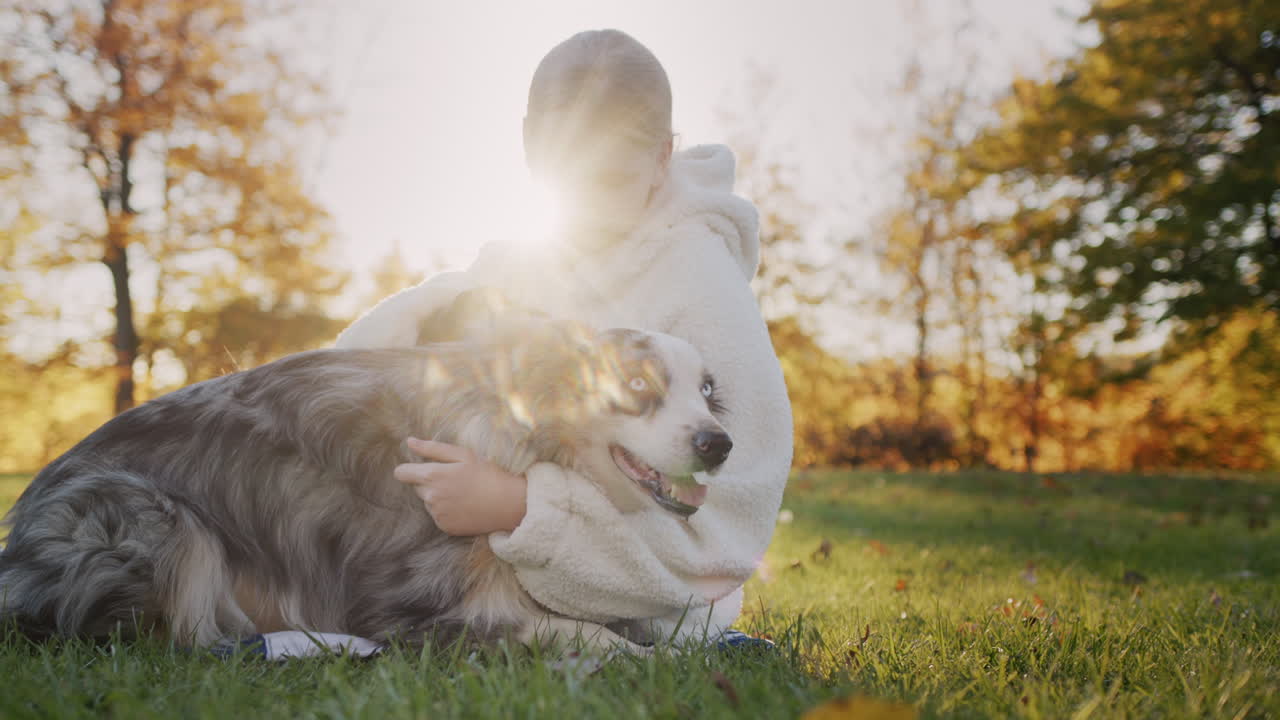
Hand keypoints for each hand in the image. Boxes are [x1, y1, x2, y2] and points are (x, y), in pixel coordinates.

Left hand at [394, 437, 527, 535]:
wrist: (508, 503)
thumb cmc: (488, 474)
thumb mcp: (463, 455)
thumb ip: (432, 448)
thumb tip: (409, 442)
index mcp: (432, 476)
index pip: (401, 473)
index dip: (409, 469)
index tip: (421, 468)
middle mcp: (430, 497)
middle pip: (417, 487)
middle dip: (430, 482)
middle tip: (454, 479)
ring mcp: (437, 514)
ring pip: (428, 501)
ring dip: (438, 497)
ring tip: (462, 493)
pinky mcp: (445, 527)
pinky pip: (438, 515)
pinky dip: (447, 510)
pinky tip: (464, 505)